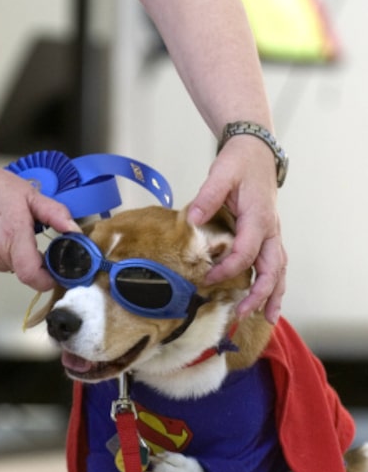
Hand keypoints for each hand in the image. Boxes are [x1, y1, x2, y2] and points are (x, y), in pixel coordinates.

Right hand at [0, 166, 80, 291]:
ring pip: (14, 267)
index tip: (60, 271)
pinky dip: (7, 251)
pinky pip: (0, 261)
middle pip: (27, 272)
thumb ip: (56, 214)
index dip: (50, 279)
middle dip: (38, 260)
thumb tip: (75, 231)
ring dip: (22, 254)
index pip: (33, 276)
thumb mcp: (30, 195)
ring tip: (15, 228)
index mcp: (12, 236)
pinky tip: (1, 231)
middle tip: (38, 236)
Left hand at [187, 136, 286, 323]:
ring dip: (273, 295)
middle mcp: (270, 230)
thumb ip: (207, 197)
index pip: (246, 252)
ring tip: (266, 318)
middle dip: (259, 294)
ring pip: (279, 270)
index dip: (228, 269)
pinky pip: (274, 264)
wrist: (254, 152)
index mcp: (258, 218)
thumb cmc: (238, 164)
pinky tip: (265, 300)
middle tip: (242, 313)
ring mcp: (272, 234)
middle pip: (272, 269)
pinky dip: (273, 284)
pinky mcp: (268, 236)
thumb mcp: (221, 174)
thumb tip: (193, 219)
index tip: (208, 279)